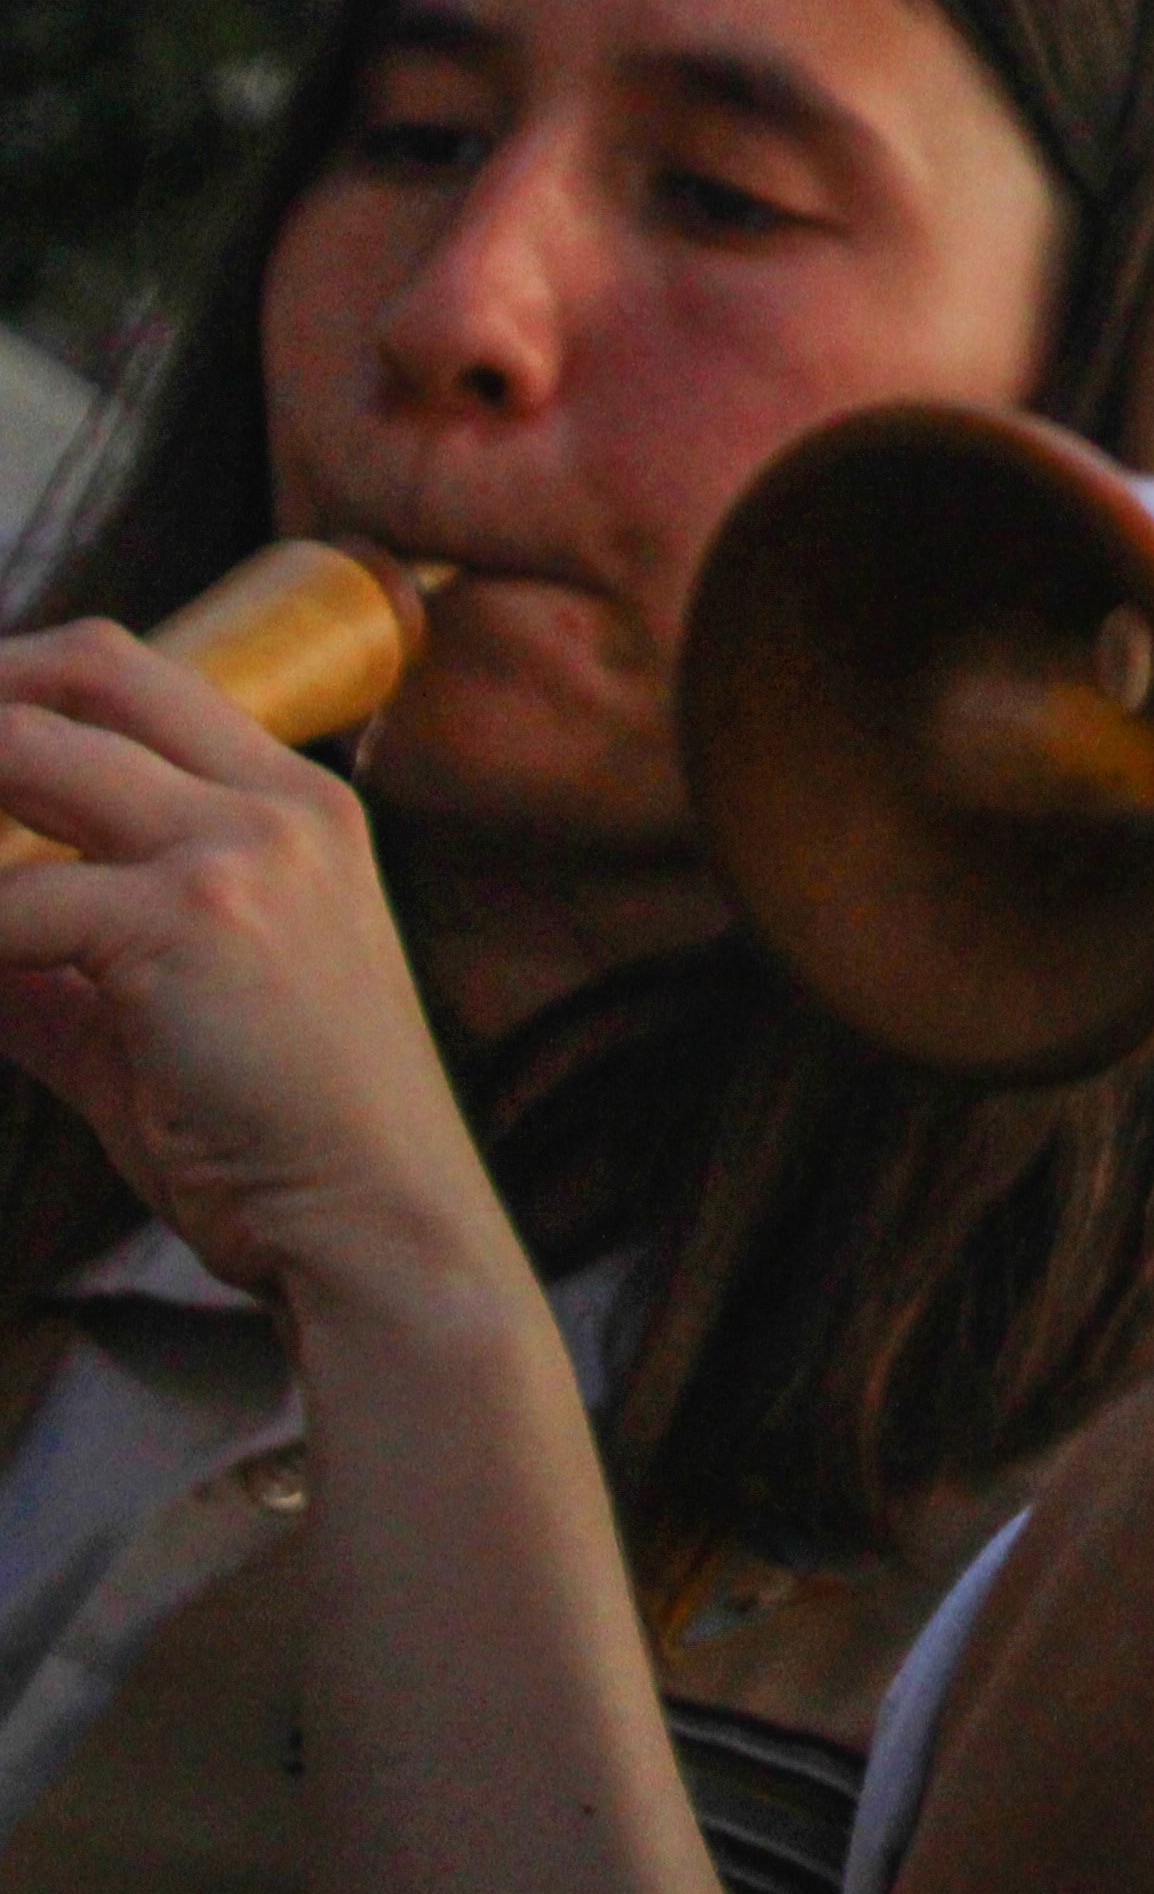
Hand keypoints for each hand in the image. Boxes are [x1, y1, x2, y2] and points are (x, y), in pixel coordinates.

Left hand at [0, 620, 526, 1329]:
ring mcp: (242, 850)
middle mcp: (278, 802)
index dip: (11, 689)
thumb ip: (59, 957)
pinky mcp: (191, 919)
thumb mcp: (169, 1013)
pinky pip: (9, 898)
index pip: (131, 675)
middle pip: (84, 673)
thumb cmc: (280, 1135)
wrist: (377, 1221)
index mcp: (296, 807)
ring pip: (26, 753)